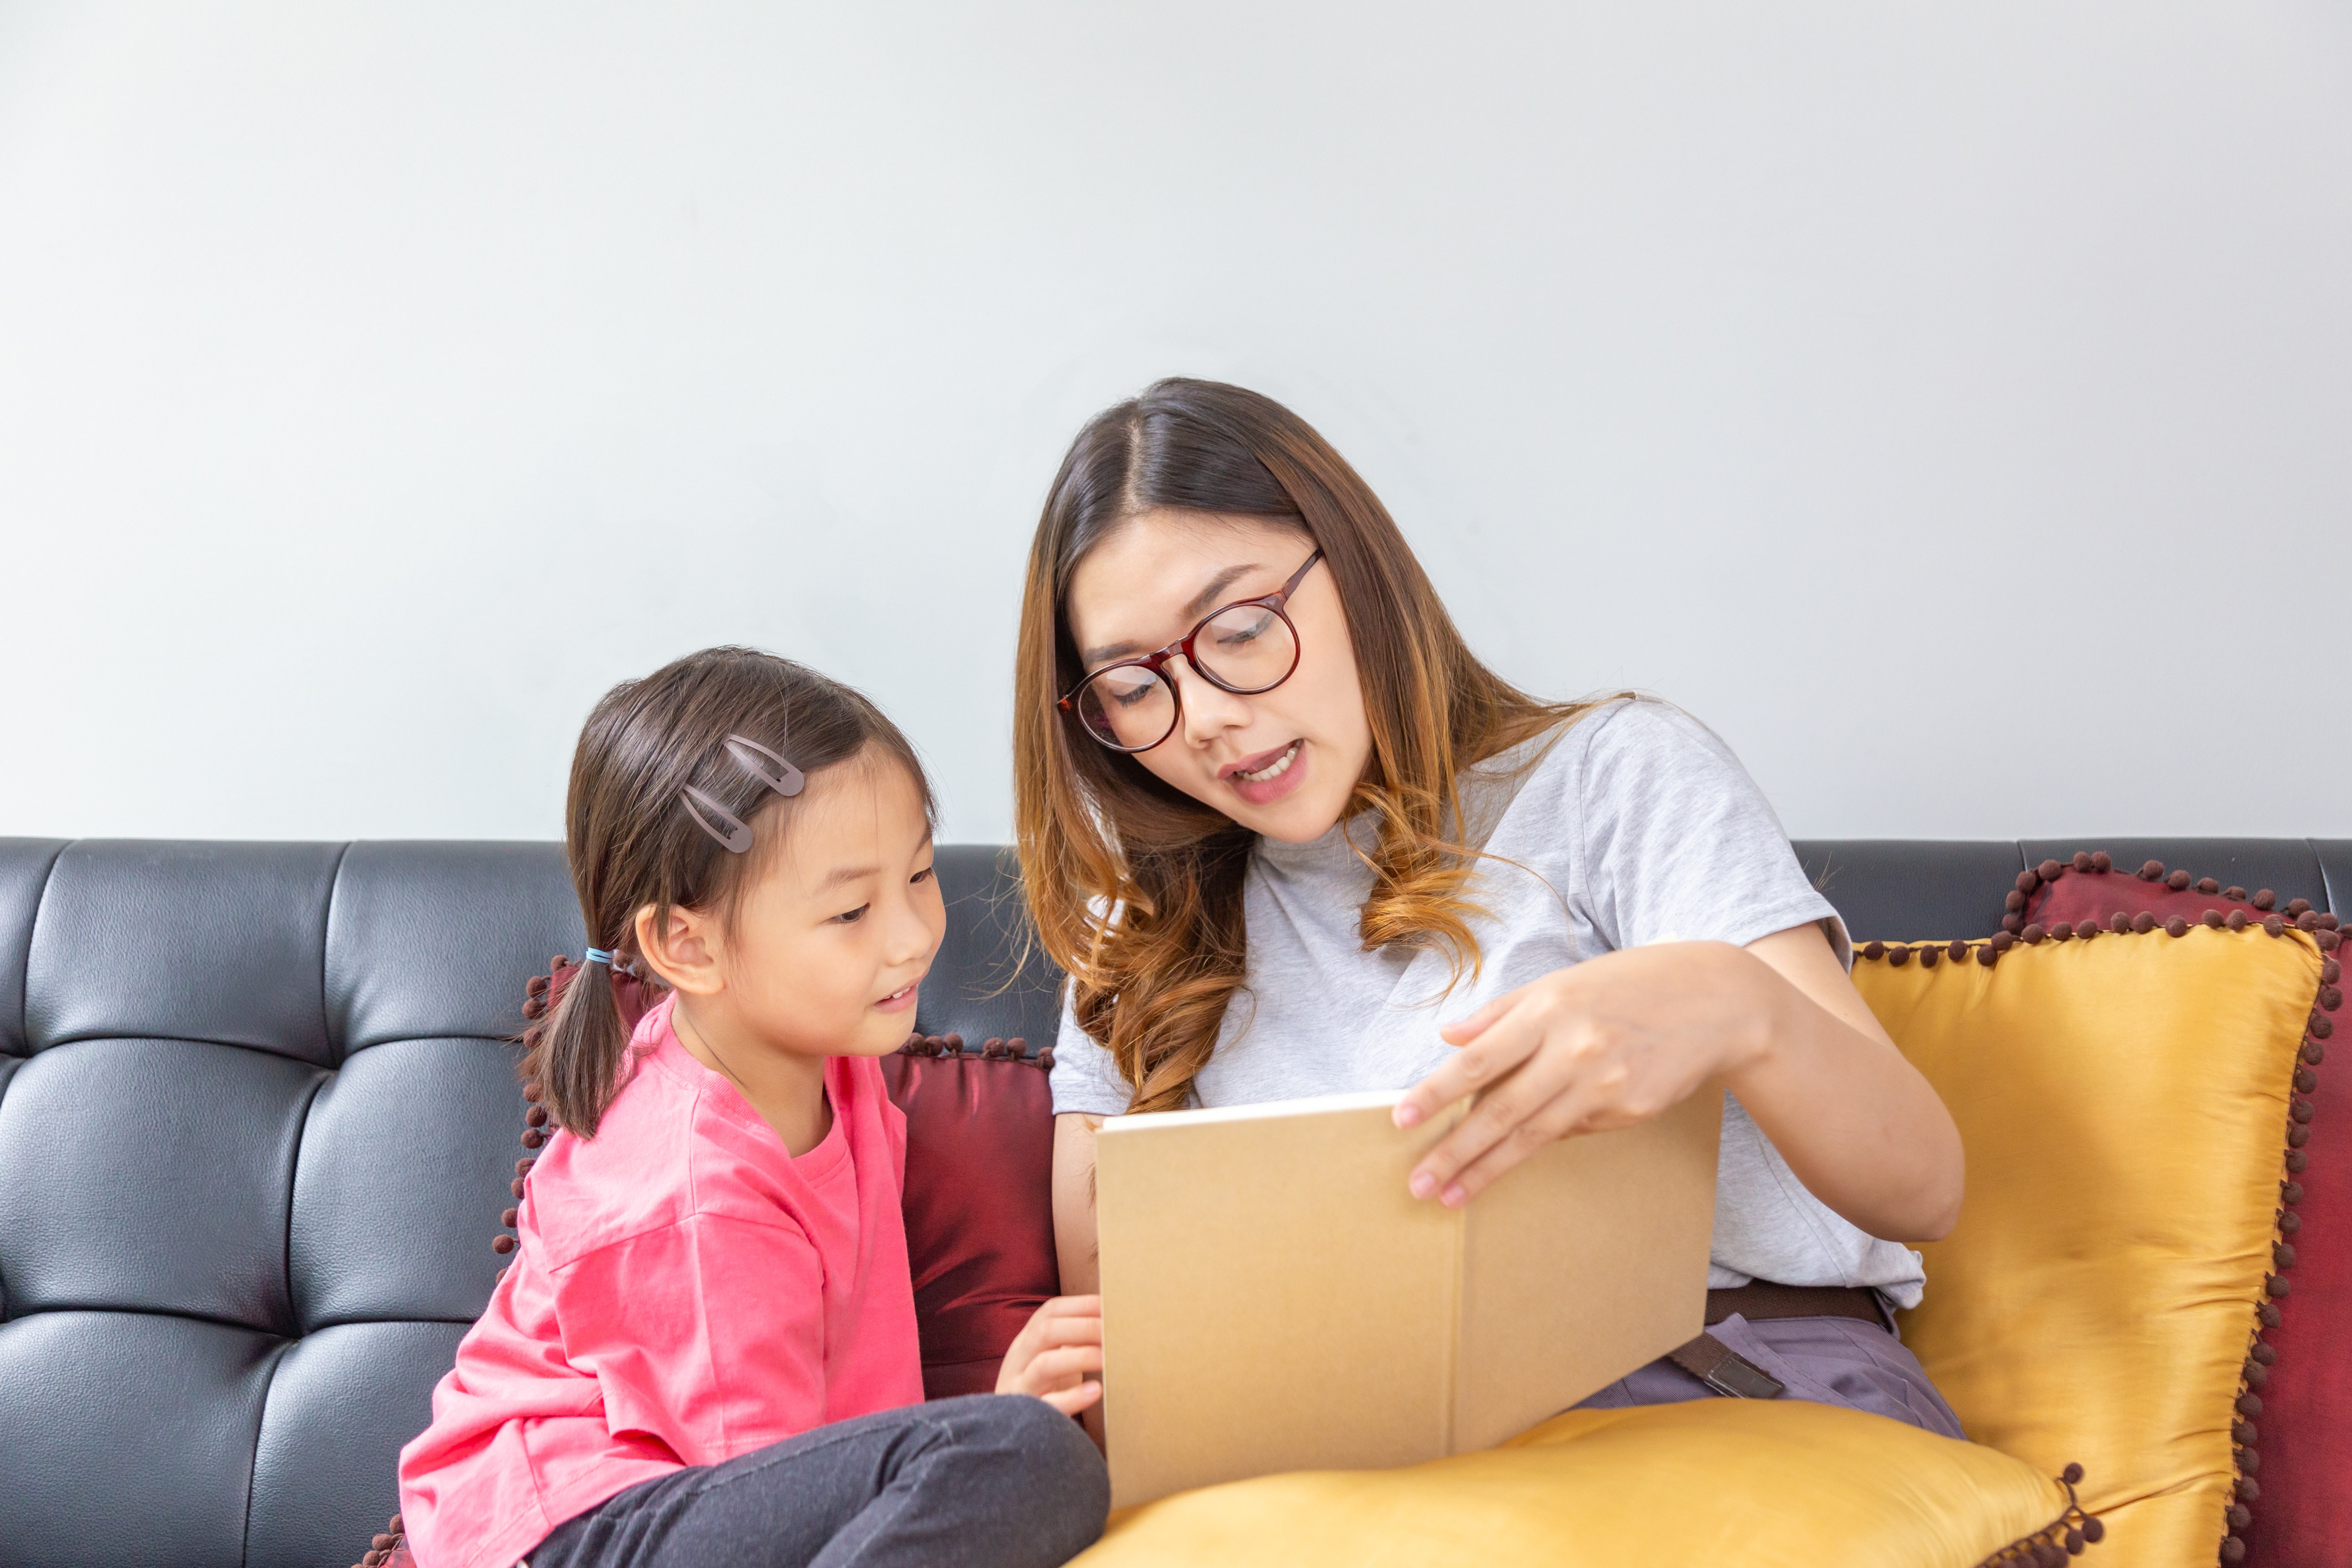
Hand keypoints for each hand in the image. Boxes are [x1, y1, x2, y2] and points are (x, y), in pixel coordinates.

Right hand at [995, 1295, 1103, 1416]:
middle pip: (1045, 1332)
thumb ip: (1069, 1339)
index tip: (1110, 1306)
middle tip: (1114, 1332)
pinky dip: (1073, 1397)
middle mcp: (1019, 1360)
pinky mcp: (1028, 1418)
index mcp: (1026, 1341)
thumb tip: (1112, 1319)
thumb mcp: (1047, 1358)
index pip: (1049, 1312)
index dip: (1081, 1305)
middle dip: (1083, 1327)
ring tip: (1107, 1358)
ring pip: (1044, 1365)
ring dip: (1080, 1357)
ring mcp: (1021, 1388)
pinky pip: (1049, 1405)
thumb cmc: (1041, 1388)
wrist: (1007, 1429)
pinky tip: (1095, 1390)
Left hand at [1391, 942, 1774, 1206]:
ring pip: (1532, 1135)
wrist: (1717, 1001)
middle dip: (1455, 1152)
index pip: (1478, 1061)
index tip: (1400, 1121)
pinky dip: (1541, 1140)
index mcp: (1549, 1010)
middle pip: (1500, 1110)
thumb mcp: (1563, 982)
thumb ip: (1503, 1012)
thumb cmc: (1631, 984)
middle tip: (1418, 1185)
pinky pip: (1572, 1131)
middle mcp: (1574, 1050)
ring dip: (1486, 1170)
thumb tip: (1449, 1038)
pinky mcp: (1629, 1111)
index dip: (1436, 1094)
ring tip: (1450, 1195)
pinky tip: (1513, 1155)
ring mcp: (1604, 1085)